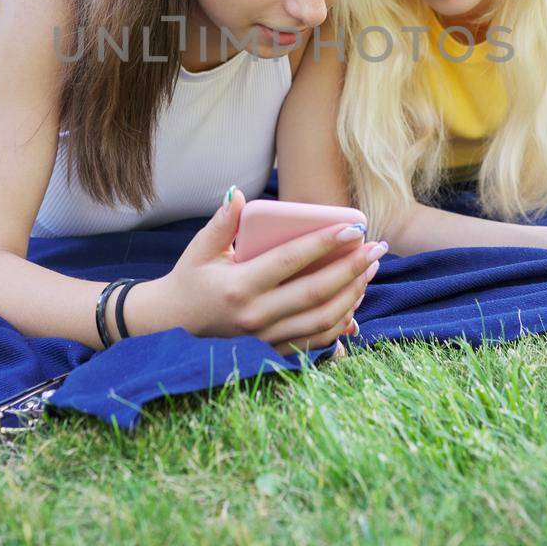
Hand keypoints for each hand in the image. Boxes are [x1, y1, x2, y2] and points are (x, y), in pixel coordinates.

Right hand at [138, 187, 385, 354]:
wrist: (170, 327)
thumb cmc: (189, 280)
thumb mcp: (199, 249)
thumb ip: (222, 223)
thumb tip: (239, 195)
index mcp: (238, 286)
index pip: (290, 261)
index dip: (324, 243)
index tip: (352, 227)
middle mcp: (255, 315)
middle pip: (315, 292)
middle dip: (351, 268)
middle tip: (376, 247)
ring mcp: (265, 338)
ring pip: (321, 319)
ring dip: (352, 294)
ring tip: (369, 269)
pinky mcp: (272, 350)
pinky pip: (315, 340)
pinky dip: (340, 323)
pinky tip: (354, 301)